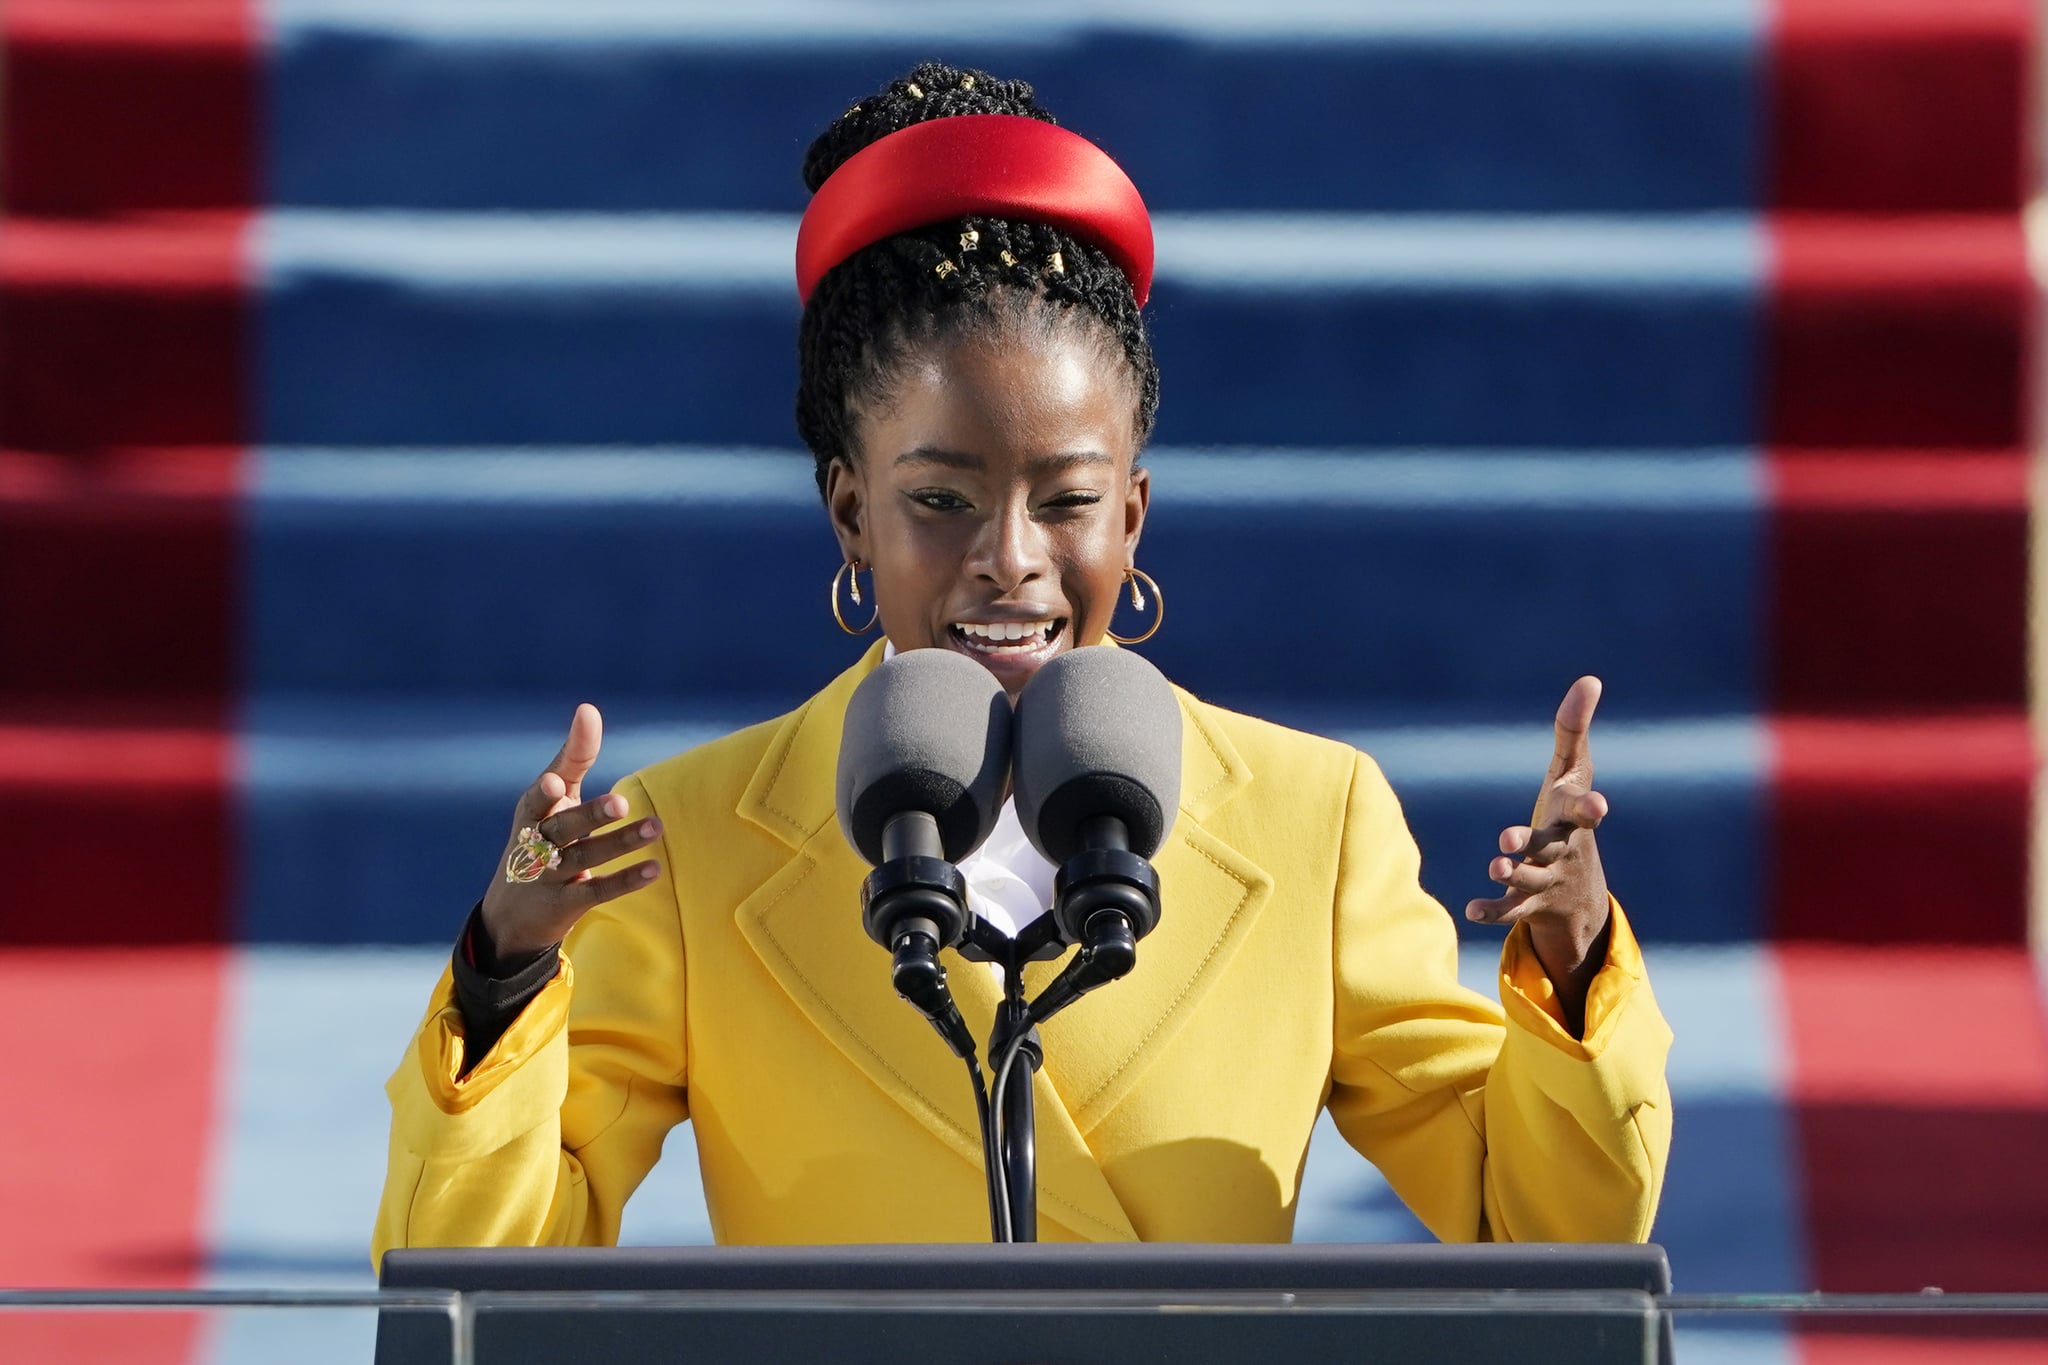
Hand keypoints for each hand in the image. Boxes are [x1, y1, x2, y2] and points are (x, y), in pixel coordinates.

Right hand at [479, 704, 662, 958]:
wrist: (511, 914)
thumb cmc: (539, 837)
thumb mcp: (550, 799)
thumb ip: (572, 757)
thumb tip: (588, 709)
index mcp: (531, 815)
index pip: (536, 799)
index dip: (545, 792)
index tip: (556, 781)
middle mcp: (535, 845)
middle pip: (563, 828)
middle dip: (590, 815)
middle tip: (621, 802)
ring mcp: (550, 877)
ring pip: (585, 858)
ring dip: (621, 843)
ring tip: (656, 827)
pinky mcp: (567, 904)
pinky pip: (598, 891)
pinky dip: (624, 881)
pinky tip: (654, 869)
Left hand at [1465, 677, 1611, 1025]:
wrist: (1579, 897)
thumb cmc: (1571, 819)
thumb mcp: (1572, 775)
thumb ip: (1574, 730)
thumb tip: (1590, 679)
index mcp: (1574, 820)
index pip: (1585, 813)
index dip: (1590, 810)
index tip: (1597, 806)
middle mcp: (1563, 851)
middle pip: (1551, 847)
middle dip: (1532, 843)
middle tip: (1505, 839)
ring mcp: (1546, 880)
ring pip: (1530, 880)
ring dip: (1512, 873)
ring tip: (1494, 865)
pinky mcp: (1527, 904)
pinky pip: (1510, 911)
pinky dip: (1493, 911)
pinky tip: (1470, 910)